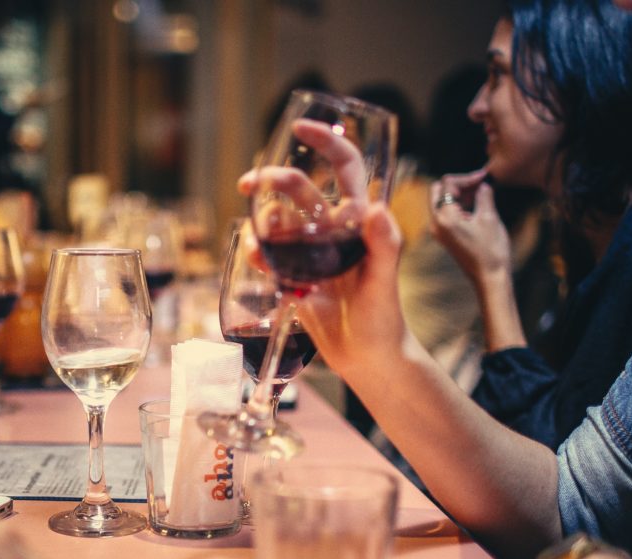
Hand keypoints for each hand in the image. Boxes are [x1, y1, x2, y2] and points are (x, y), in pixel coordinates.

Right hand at [236, 118, 409, 374]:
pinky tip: (258, 261)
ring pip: (279, 220)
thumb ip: (384, 245)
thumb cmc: (384, 318)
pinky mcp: (295, 274)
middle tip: (247, 184)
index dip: (326, 141)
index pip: (344, 167)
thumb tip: (376, 209)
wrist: (367, 358)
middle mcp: (334, 229)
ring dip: (262, 222)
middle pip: (299, 189)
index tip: (300, 128)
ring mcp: (312, 251)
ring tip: (258, 243)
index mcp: (359, 221)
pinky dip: (258, 251)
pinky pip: (270, 253)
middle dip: (273, 180)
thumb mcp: (385, 281)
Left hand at [429, 169, 511, 286]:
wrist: (489, 277)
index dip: (467, 177)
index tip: (484, 176)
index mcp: (444, 217)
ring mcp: (437, 230)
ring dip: (458, 193)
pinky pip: (445, 213)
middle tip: (480, 183)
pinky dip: (457, 204)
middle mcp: (435, 223)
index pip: (448, 184)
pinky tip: (475, 203)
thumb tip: (483, 184)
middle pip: (439, 190)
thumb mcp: (489, 218)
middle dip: (459, 184)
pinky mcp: (443, 236)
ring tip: (481, 191)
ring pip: (441, 201)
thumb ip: (484, 196)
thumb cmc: (491, 250)